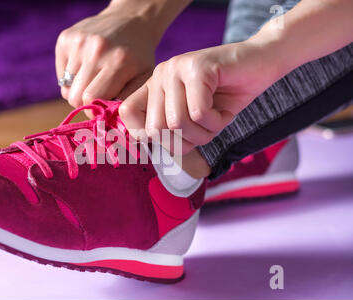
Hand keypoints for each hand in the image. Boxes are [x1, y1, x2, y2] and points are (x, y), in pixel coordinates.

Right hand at [55, 7, 157, 110]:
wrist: (131, 20)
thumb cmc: (138, 57)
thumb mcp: (144, 79)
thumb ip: (128, 101)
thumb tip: (109, 122)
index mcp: (118, 62)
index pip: (92, 100)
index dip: (95, 110)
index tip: (102, 109)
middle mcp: (96, 50)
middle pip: (75, 97)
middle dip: (85, 103)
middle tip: (97, 96)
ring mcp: (78, 42)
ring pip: (66, 89)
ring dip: (78, 91)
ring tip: (93, 80)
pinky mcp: (65, 39)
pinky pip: (61, 75)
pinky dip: (71, 78)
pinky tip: (86, 68)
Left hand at [119, 40, 280, 153]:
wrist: (262, 63)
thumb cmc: (227, 96)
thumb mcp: (193, 119)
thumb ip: (169, 130)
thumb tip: (150, 146)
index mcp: (155, 86)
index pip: (127, 113)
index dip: (146, 135)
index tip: (174, 137)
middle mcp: (161, 74)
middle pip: (156, 129)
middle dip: (185, 141)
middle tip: (204, 129)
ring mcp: (177, 68)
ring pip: (177, 123)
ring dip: (204, 133)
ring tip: (216, 118)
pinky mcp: (197, 67)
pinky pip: (199, 113)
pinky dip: (217, 122)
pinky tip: (225, 110)